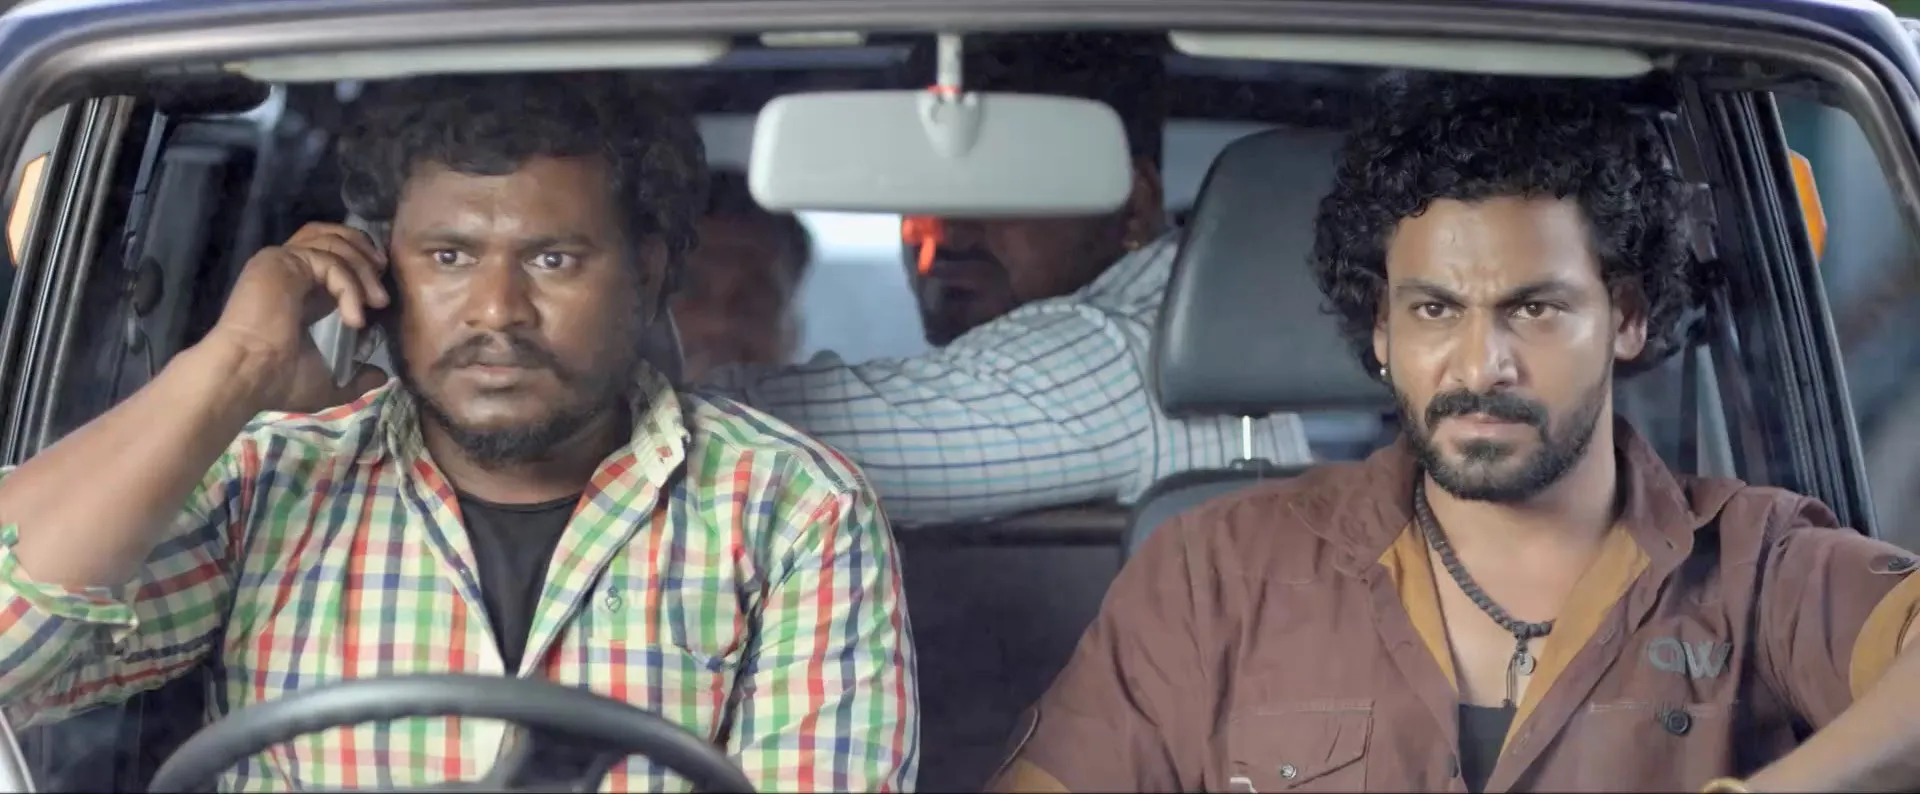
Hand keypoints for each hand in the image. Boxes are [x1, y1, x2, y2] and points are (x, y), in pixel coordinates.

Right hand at [202, 222, 390, 410]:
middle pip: (333, 235)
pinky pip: (329, 261)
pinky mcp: (281, 260)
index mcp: (298, 289)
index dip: (362, 266)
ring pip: (334, 242)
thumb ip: (357, 376)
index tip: (381, 297)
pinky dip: (350, 286)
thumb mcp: (330, 381)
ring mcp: (282, 261)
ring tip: (378, 303)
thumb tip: (381, 376)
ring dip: (364, 269)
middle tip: (383, 292)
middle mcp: (288, 268)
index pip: (332, 255)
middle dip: (366, 255)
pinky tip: (354, 318)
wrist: (248, 376)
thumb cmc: (279, 380)